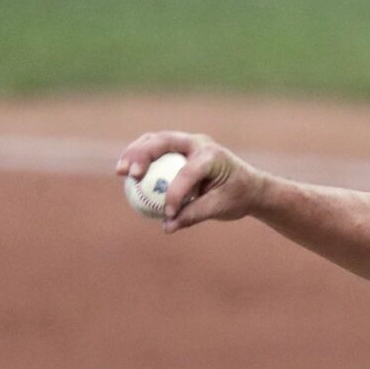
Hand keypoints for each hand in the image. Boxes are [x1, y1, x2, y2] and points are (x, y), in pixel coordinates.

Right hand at [115, 132, 266, 232]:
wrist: (249, 187)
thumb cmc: (237, 197)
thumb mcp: (220, 208)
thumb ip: (193, 215)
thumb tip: (167, 227)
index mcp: (213, 156)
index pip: (188, 172)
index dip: (175, 193)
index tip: (167, 213)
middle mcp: (198, 144)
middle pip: (163, 142)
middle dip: (142, 155)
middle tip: (128, 174)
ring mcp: (186, 143)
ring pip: (154, 141)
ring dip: (134, 153)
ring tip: (120, 172)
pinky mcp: (177, 149)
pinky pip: (154, 150)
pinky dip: (139, 159)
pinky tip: (126, 174)